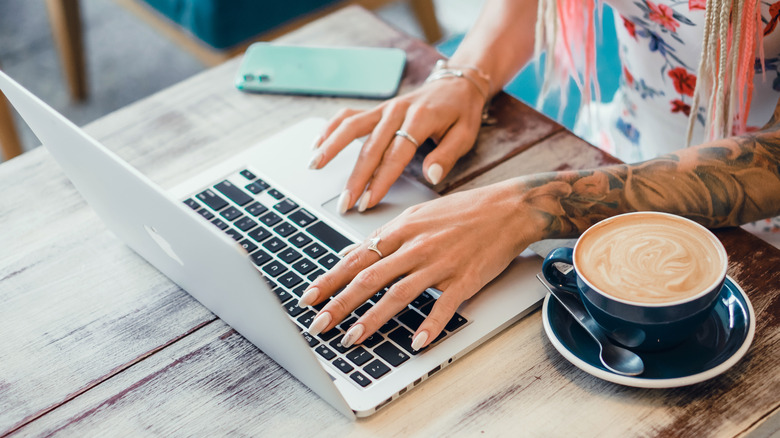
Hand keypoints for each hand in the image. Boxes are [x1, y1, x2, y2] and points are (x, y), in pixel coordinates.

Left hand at [297, 180, 543, 349]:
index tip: (308, 297)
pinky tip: (415, 343)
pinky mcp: (465, 279)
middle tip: (319, 324)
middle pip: (369, 278)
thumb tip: (352, 253)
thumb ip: (385, 236)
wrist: (509, 208)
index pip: (356, 258)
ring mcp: (440, 264)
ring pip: (398, 294)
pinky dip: (429, 326)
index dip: (329, 279)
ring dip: (372, 318)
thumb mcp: (417, 215)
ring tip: (352, 338)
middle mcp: (416, 246)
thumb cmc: (463, 211)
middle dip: (340, 303)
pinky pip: (444, 306)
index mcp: (402, 229)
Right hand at [308, 76, 485, 212]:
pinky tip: (317, 144)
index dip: (380, 180)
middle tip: (345, 203)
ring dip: (332, 147)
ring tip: (314, 166)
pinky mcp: (377, 108)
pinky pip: (349, 116)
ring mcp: (384, 108)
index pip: (395, 155)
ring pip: (352, 127)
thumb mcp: (465, 135)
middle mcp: (397, 111)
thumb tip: (431, 177)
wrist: (457, 83)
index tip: (368, 201)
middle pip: (370, 147)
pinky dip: (331, 128)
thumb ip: (447, 156)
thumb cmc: (461, 113)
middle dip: (355, 178)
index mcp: (420, 119)